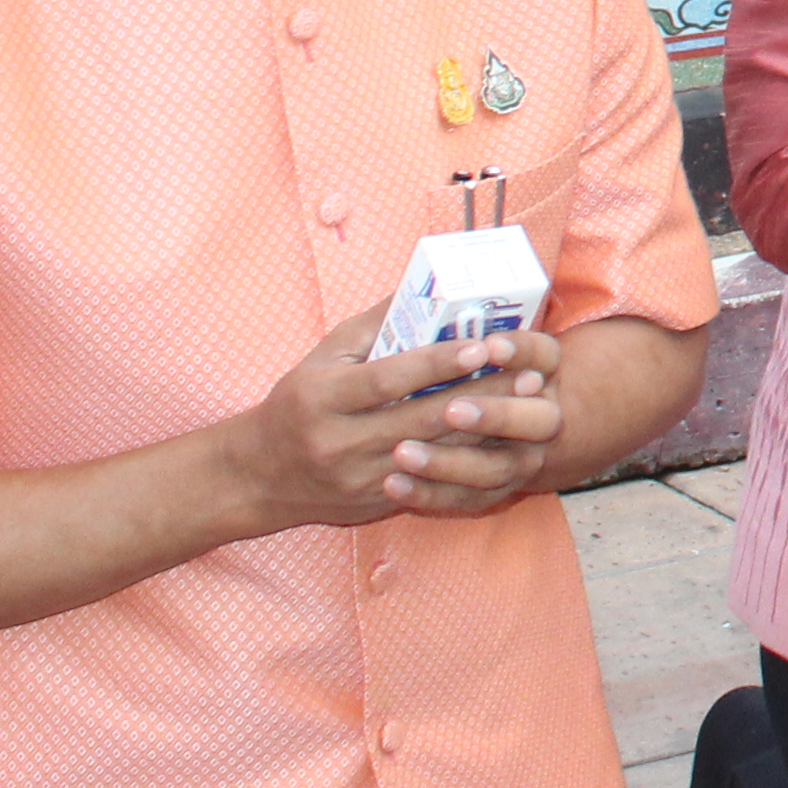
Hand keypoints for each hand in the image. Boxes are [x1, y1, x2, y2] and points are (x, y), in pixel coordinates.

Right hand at [224, 315, 569, 531]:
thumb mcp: (323, 357)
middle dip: (480, 395)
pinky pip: (431, 482)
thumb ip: (374, 324)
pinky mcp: (375, 501)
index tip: (481, 344)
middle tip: (528, 372)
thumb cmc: (299, 402)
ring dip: (486, 429)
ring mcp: (359, 476)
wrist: (259, 475)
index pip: (388, 378)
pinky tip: (506, 441)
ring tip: (528, 401)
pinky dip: (470, 461)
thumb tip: (424, 286)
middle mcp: (339, 441)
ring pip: (435, 453)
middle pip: (421, 418)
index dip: (437, 363)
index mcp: (322, 397)